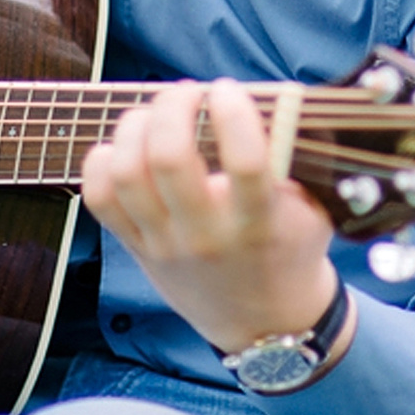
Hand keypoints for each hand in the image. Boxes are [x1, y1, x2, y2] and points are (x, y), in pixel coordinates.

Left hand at [80, 80, 349, 360]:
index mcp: (258, 224)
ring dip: (136, 126)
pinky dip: (102, 161)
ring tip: (157, 113)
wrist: (264, 323)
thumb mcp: (314, 209)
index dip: (232, 112)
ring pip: (127, 173)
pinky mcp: (138, 249)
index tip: (229, 90)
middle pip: (169, 158)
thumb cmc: (291, 251)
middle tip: (189, 92)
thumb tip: (277, 98)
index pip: (244, 162)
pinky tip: (126, 145)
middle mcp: (206, 235)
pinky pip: (100, 198)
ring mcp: (165, 244)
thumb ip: (297, 159)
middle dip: (174, 106)